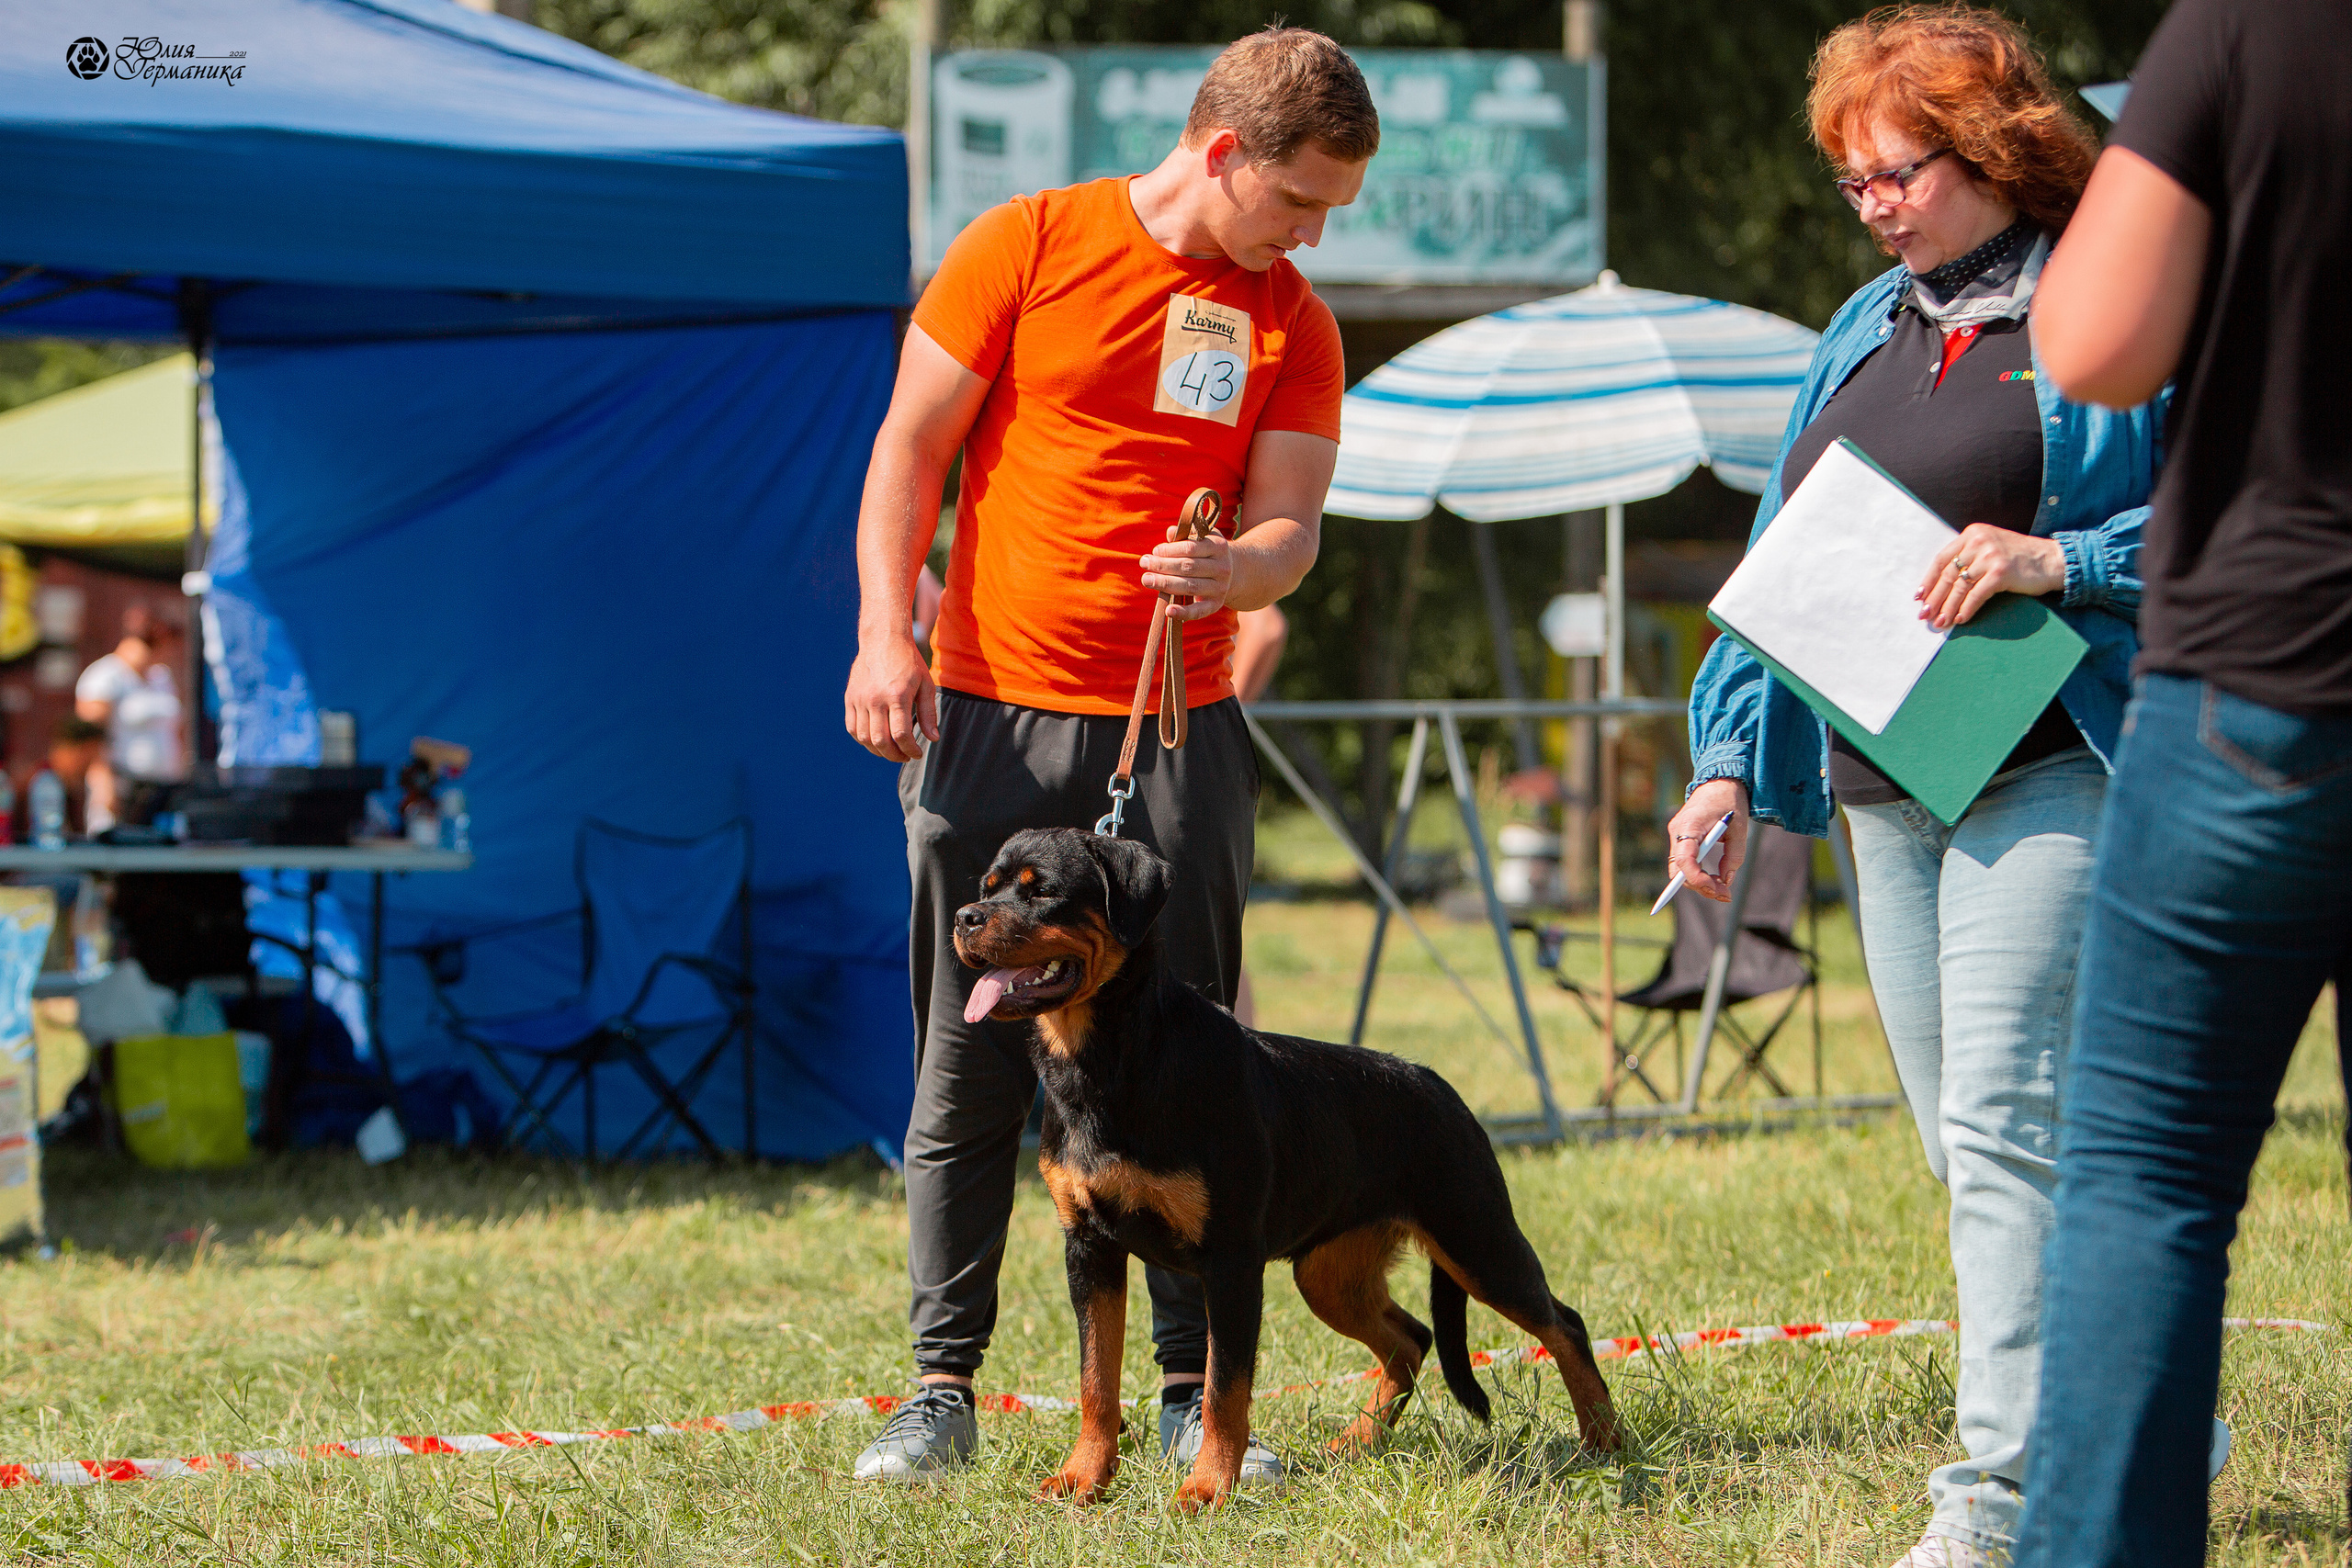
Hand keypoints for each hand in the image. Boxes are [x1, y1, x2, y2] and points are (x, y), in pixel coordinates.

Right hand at [844, 631, 937, 762]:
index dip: (910, 750)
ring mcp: (860, 698)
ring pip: (864, 737)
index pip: (901, 734)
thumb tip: (933, 739)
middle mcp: (875, 698)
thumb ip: (928, 713)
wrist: (882, 639)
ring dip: (878, 750)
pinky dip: (863, 739)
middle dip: (895, 755)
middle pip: (881, 740)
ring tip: (891, 750)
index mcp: (897, 695)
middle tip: (905, 756)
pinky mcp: (850, 698)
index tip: (917, 753)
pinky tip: (875, 740)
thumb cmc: (908, 661)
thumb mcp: (925, 684)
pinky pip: (852, 728)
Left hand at [1139, 526, 1233, 621]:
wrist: (1233, 572)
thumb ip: (1185, 535)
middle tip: (1144, 562)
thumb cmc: (1207, 552)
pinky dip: (1183, 612)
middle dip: (1163, 565)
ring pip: (1190, 586)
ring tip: (1146, 580)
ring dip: (1165, 584)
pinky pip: (1199, 611)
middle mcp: (1222, 567)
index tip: (1155, 551)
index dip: (1170, 550)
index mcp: (1218, 546)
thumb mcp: (1200, 538)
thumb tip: (1170, 532)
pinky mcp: (1216, 604)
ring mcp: (1220, 587)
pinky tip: (1168, 610)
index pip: (1191, 548)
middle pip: (1188, 567)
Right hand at [1667, 780, 1749, 902]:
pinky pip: (1684, 862)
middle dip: (1700, 887)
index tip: (1717, 889)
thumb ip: (1734, 857)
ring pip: (1680, 870)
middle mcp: (1677, 832)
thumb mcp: (1740, 830)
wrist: (1719, 780)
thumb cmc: (1730, 801)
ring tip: (1723, 888)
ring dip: (1700, 882)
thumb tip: (1726, 880)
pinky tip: (1714, 878)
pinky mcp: (1681, 838)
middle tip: (1725, 895)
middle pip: (1678, 871)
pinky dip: (1698, 873)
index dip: (1697, 879)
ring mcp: (1677, 835)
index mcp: (1689, 826)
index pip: (1684, 860)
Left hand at [1917, 524, 2065, 628]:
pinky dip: (1967, 609)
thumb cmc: (2020, 558)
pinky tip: (1961, 620)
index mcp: (1973, 533)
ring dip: (1948, 608)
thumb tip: (1942, 586)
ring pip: (1960, 586)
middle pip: (1948, 574)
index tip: (1919, 597)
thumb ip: (1969, 557)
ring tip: (1940, 622)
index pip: (1942, 559)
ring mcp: (1990, 556)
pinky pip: (1976, 595)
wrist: (2053, 560)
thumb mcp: (1991, 548)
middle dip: (1935, 598)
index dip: (1928, 580)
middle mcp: (1979, 541)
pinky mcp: (2001, 572)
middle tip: (1925, 615)